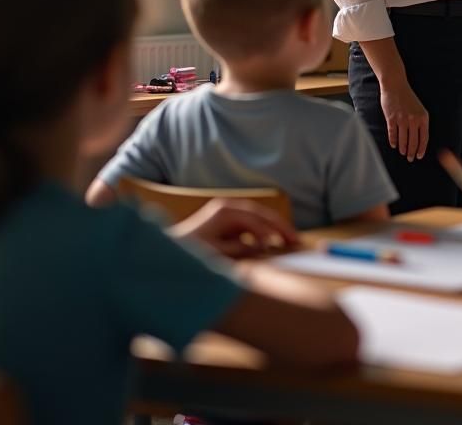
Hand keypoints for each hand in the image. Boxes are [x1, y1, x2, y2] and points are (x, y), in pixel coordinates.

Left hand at [171, 199, 297, 258]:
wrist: (165, 252)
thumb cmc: (189, 252)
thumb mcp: (215, 253)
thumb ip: (239, 248)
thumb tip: (261, 245)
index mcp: (226, 211)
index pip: (256, 219)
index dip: (272, 231)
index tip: (286, 243)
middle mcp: (228, 207)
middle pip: (261, 214)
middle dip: (279, 226)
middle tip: (296, 239)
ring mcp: (227, 212)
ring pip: (258, 217)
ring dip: (273, 227)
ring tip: (289, 240)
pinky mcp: (226, 221)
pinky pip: (250, 223)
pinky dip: (262, 231)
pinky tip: (270, 242)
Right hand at [380, 80, 428, 161]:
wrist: (395, 85)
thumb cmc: (407, 97)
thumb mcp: (419, 108)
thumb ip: (420, 122)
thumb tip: (419, 139)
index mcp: (423, 117)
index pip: (424, 138)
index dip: (421, 149)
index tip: (419, 156)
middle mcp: (413, 119)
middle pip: (413, 141)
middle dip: (411, 152)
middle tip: (410, 158)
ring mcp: (402, 119)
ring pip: (403, 140)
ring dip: (403, 148)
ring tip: (403, 153)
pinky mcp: (391, 119)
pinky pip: (393, 134)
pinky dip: (393, 141)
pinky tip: (394, 145)